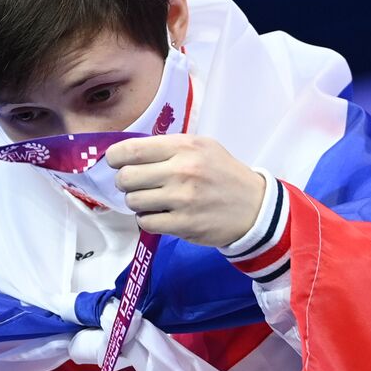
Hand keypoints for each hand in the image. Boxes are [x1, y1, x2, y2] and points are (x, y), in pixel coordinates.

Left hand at [107, 134, 264, 246]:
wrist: (255, 208)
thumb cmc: (224, 175)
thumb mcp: (203, 147)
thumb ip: (169, 147)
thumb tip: (128, 154)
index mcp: (185, 146)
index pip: (131, 150)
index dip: (114, 158)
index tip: (115, 163)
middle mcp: (182, 170)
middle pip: (126, 177)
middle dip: (125, 183)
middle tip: (136, 185)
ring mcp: (182, 199)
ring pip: (133, 201)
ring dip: (138, 203)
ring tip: (153, 201)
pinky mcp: (184, 224)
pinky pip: (146, 222)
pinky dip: (148, 220)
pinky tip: (161, 215)